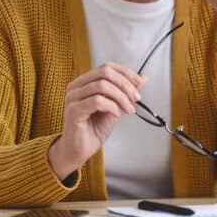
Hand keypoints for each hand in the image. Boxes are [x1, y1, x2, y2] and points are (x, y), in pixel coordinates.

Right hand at [48, 63, 146, 180]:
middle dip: (125, 84)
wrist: (80, 150)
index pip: (107, 67)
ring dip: (121, 97)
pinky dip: (112, 106)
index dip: (125, 73)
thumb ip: (126, 92)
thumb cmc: (93, 129)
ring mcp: (73, 98)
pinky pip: (97, 101)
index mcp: (84, 82)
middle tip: (136, 98)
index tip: (139, 83)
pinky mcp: (73, 111)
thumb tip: (143, 78)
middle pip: (105, 73)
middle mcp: (76, 87)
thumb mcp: (116, 106)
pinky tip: (117, 114)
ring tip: (128, 109)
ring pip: (102, 86)